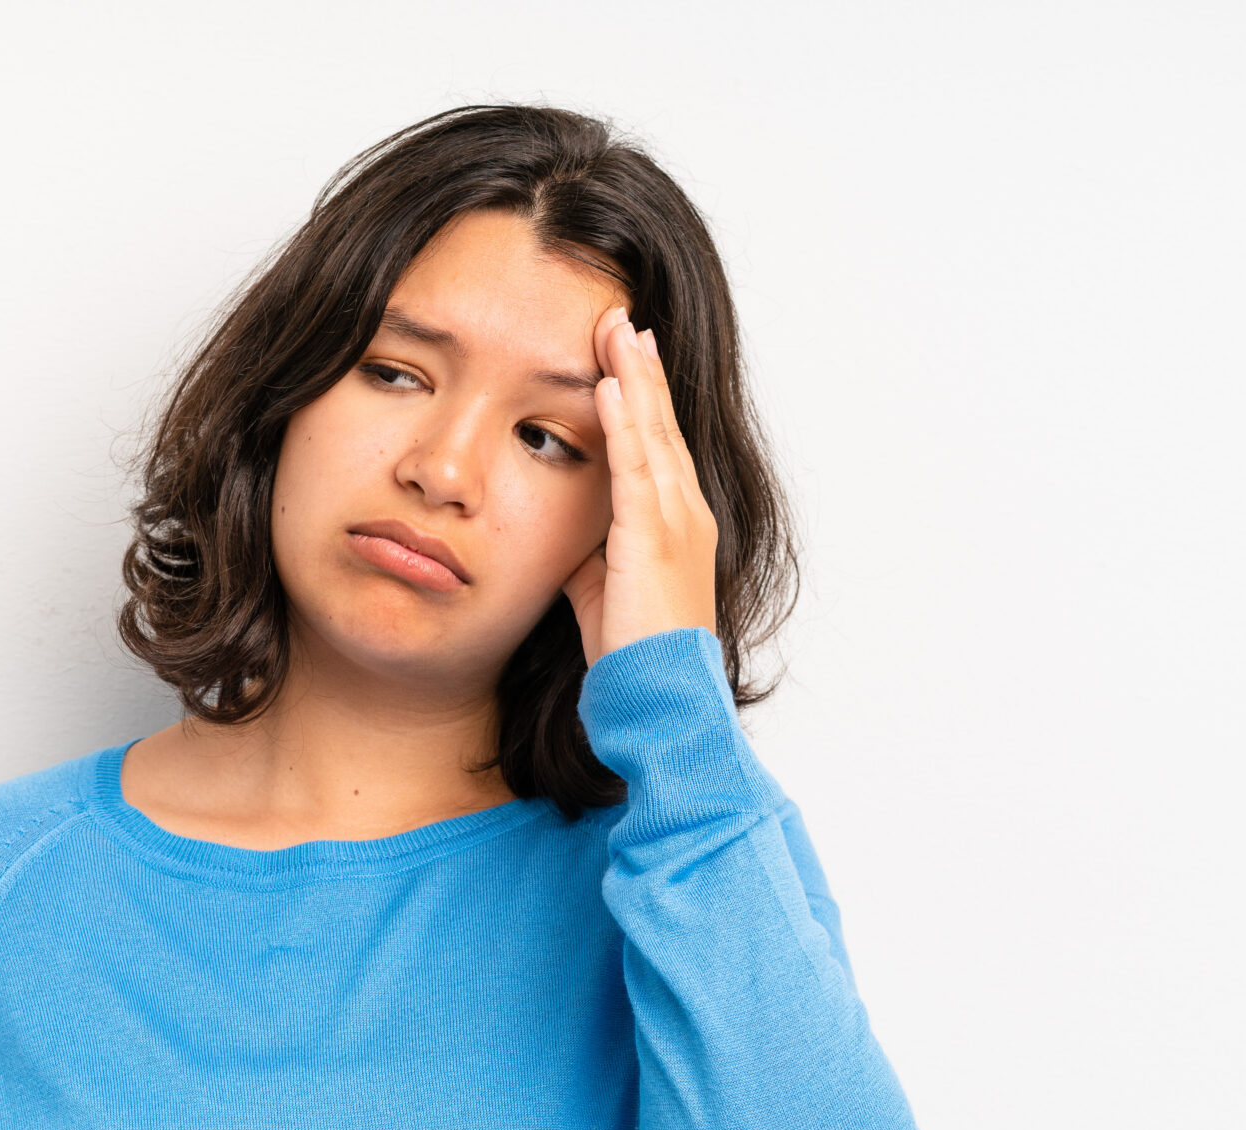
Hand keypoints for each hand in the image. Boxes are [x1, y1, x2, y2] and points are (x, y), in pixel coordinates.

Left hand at [562, 306, 719, 665]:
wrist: (659, 696)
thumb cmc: (633, 652)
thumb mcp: (601, 586)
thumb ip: (588, 548)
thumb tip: (561, 526)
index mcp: (676, 521)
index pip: (658, 442)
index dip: (641, 394)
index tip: (624, 350)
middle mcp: (685, 512)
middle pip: (660, 424)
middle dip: (640, 368)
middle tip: (622, 317)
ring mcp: (675, 522)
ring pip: (652, 433)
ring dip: (632, 377)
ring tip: (617, 329)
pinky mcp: (653, 538)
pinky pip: (637, 468)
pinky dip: (624, 422)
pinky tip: (609, 386)